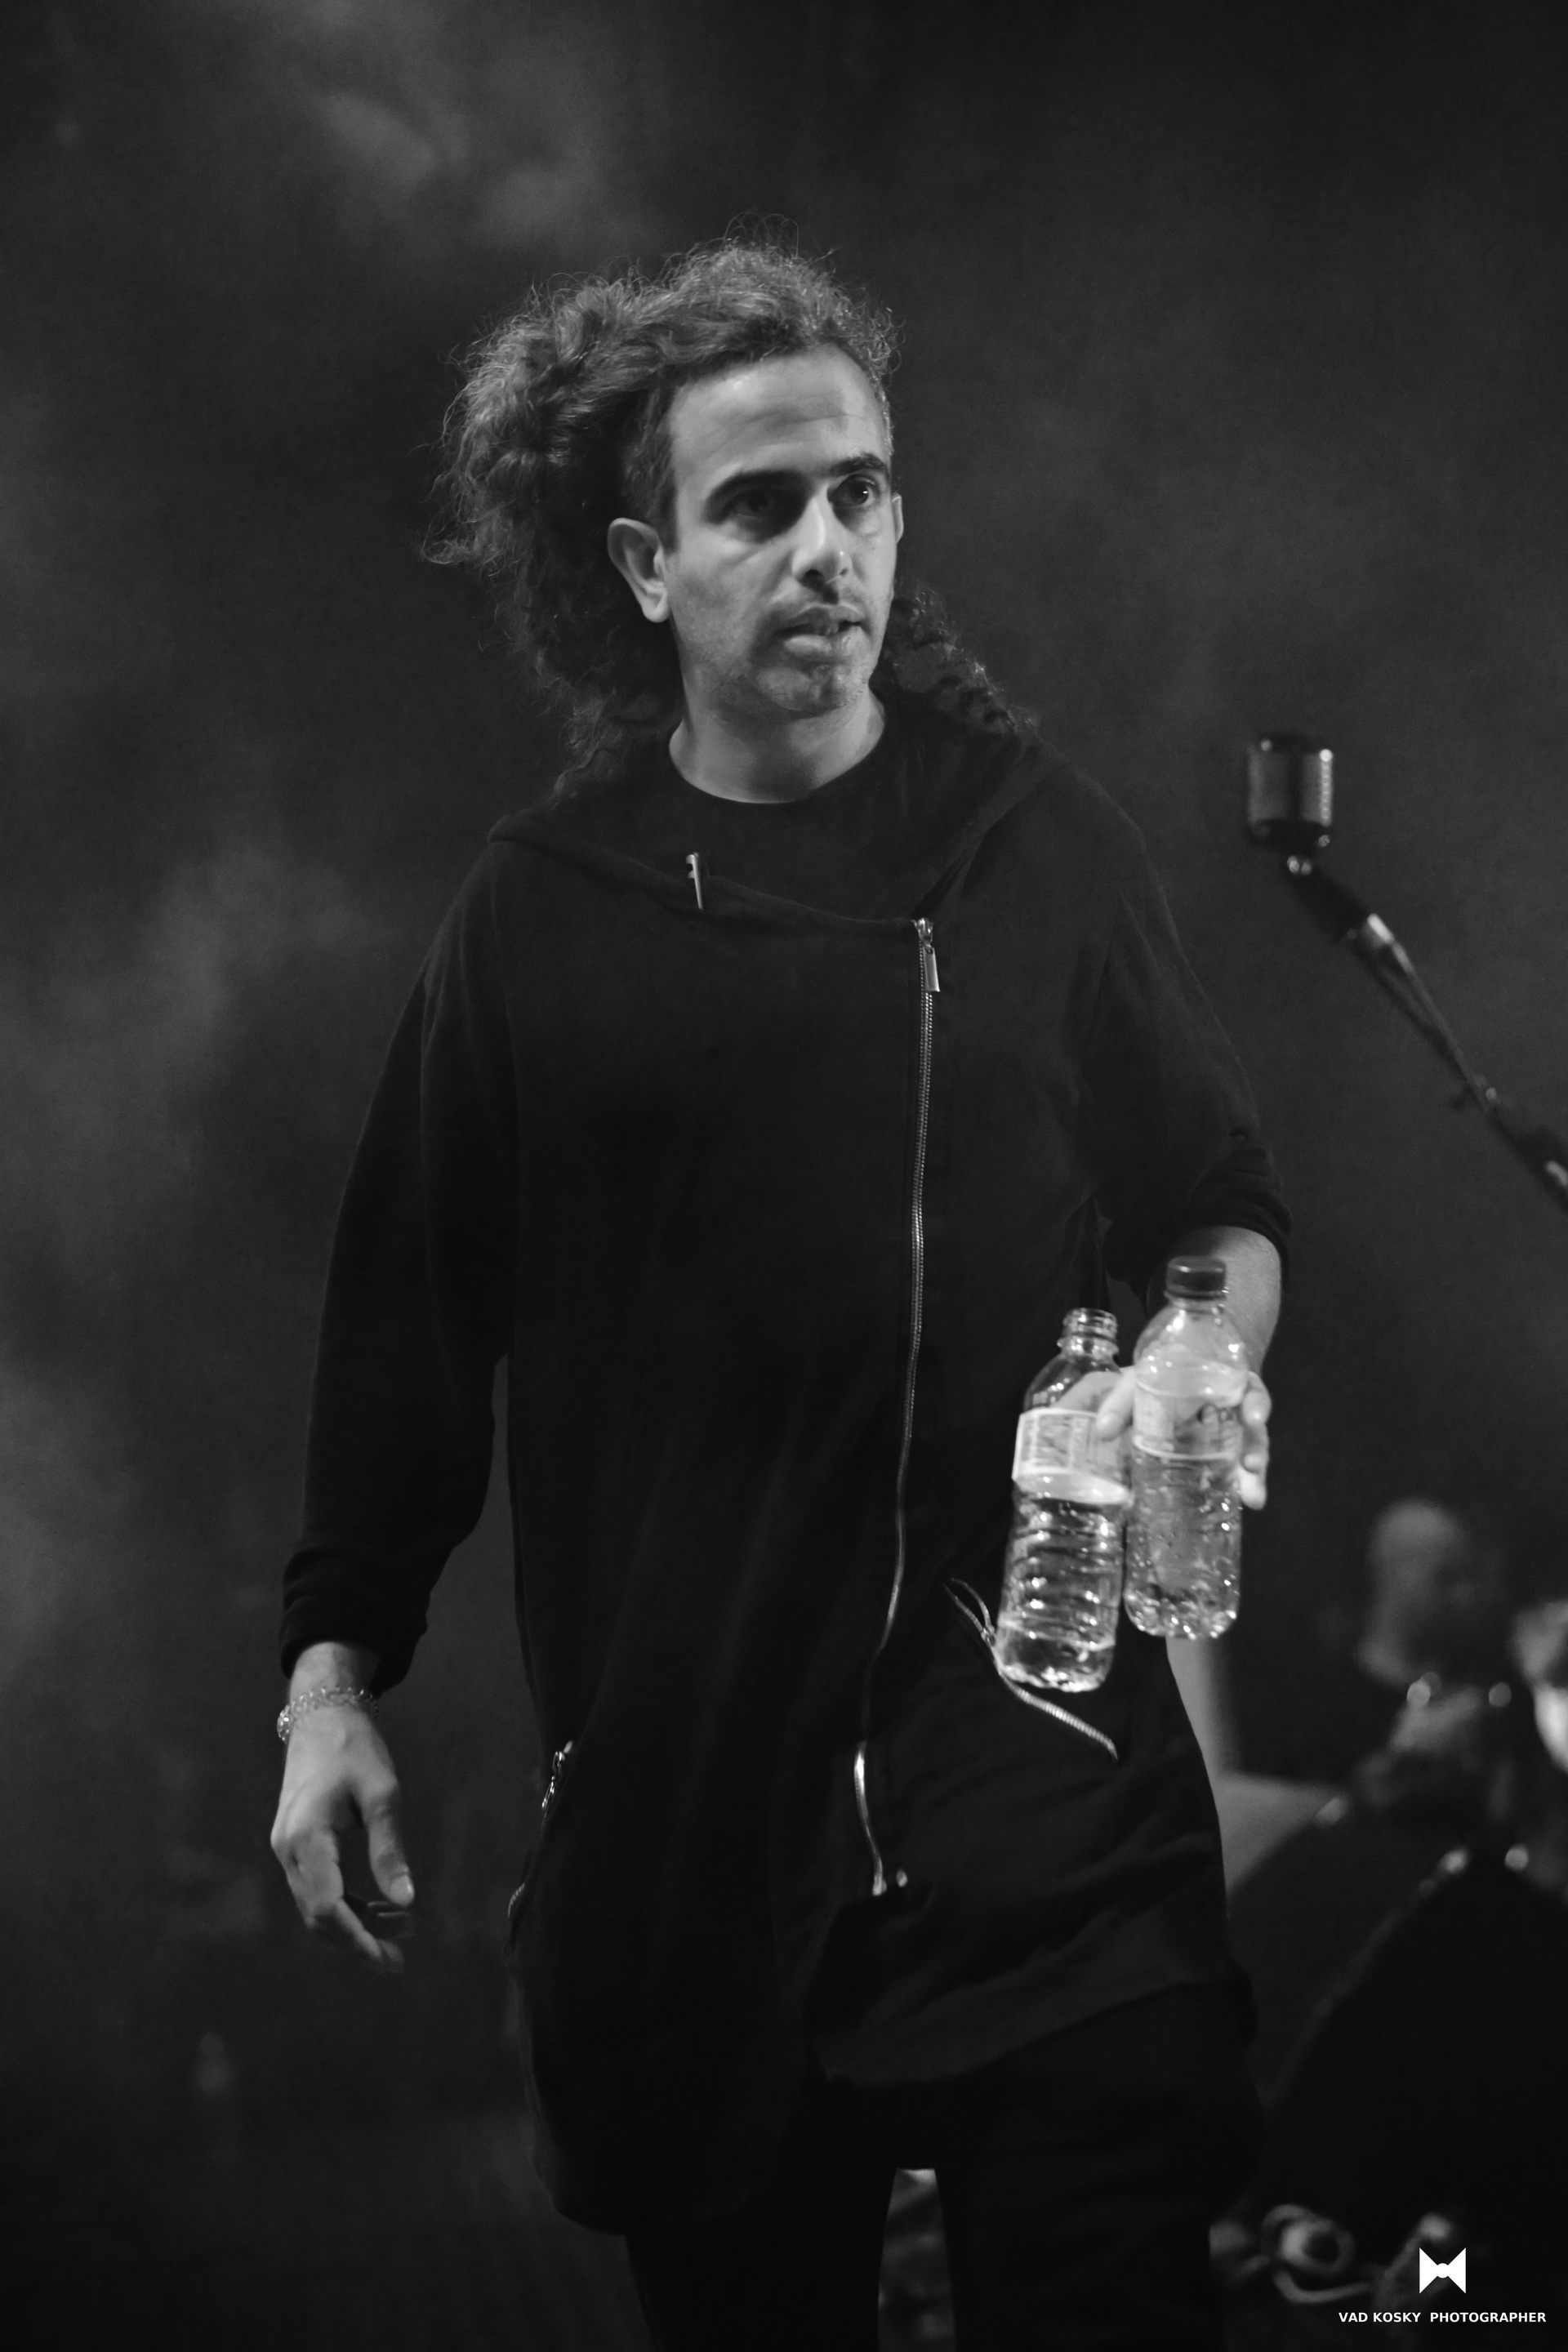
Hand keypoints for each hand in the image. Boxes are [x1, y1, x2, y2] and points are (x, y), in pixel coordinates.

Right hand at [270, 1702, 414, 1973]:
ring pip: (317, 1905)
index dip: (356, 1939)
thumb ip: (390, 1848)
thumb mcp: (383, 1793)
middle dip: (358, 1940)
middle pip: (318, 1915)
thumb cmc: (355, 1749)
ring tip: (402, 1933)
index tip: (387, 1960)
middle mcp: (288, 1849)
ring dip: (355, 1924)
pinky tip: (381, 1907)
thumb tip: (408, 1901)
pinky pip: (318, 1888)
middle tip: (399, 1960)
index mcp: (306, 1837)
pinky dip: (347, 1904)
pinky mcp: (295, 1846)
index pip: (326, 1906)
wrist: (321, 1717)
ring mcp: (287, 1849)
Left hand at [1094, 1369, 1271, 1508]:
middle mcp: (1235, 1408)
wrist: (1164, 1384)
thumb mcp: (1138, 1383)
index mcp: (1222, 1383)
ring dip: (1254, 1474)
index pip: (1249, 1389)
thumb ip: (1121, 1403)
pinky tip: (1248, 1503)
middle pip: (1255, 1426)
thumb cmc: (1157, 1379)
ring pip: (1251, 1450)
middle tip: (1252, 1464)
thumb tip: (1102, 1432)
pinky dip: (1244, 1485)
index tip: (1255, 1418)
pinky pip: (1239, 1468)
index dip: (1256, 1403)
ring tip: (1253, 1496)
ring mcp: (1234, 1433)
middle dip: (1257, 1446)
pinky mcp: (1228, 1453)